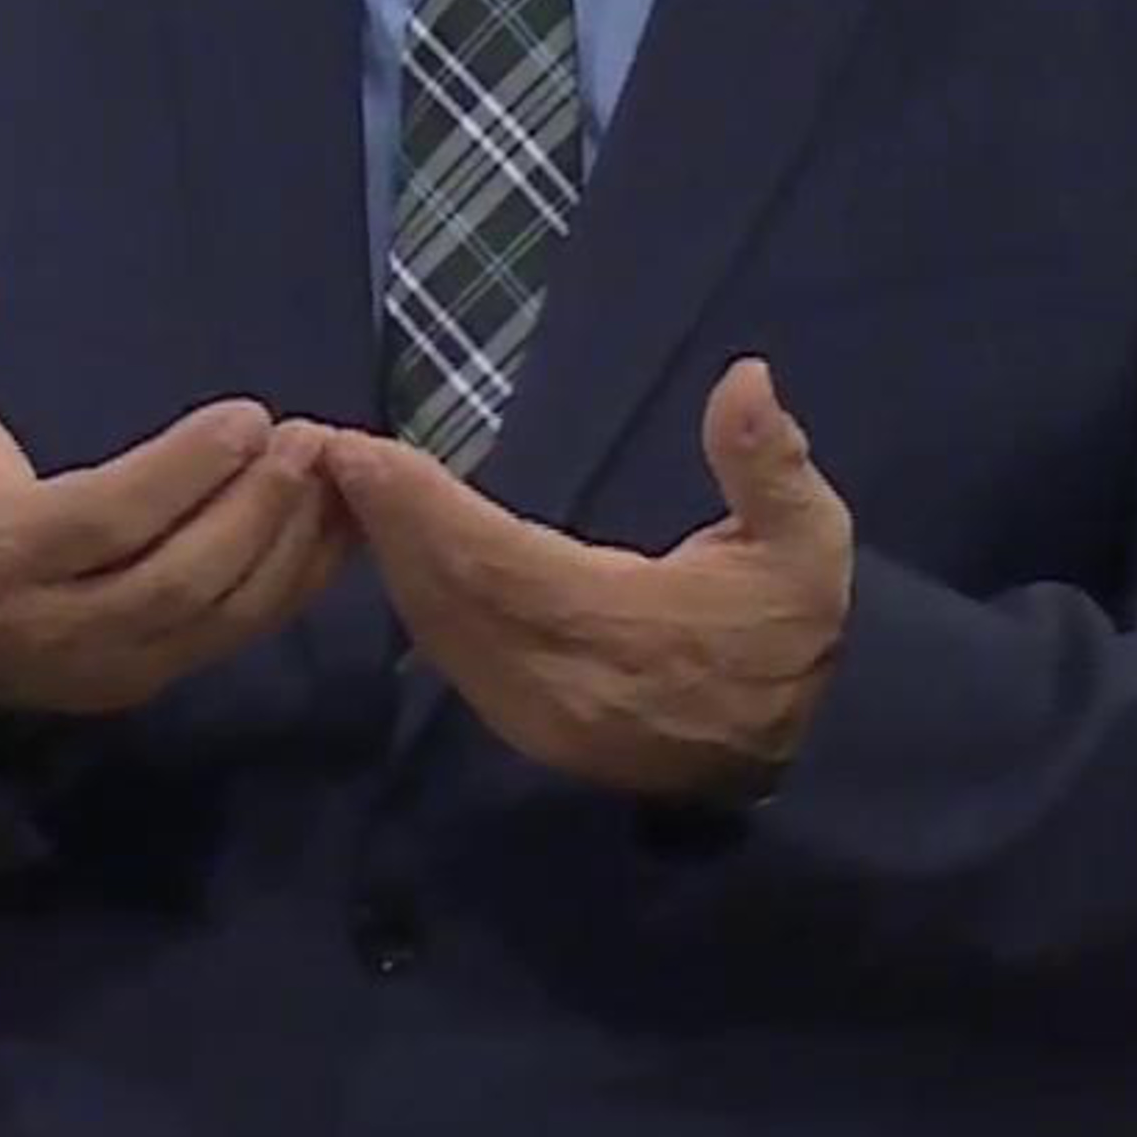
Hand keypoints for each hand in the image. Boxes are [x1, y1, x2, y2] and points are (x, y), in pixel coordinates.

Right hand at [0, 238, 352, 720]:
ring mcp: (113, 664)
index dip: (180, 473)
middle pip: (175, 581)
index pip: (103, 522)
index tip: (248, 416)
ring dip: (288, 545)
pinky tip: (336, 523)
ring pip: (218, 617)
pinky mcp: (156, 677)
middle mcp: (58, 625)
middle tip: (307, 440)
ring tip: (329, 470)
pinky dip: (298, 582)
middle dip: (252, 511)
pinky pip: (239, 635)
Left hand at [322, 358, 852, 799]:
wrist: (802, 758)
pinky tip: (392, 553)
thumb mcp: (810, 540)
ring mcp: (539, 719)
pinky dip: (414, 598)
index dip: (421, 508)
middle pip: (446, 597)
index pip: (496, 561)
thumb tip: (745, 378)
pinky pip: (451, 657)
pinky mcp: (528, 733)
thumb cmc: (795, 631)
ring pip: (438, 631)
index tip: (361, 451)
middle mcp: (564, 683)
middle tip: (327, 452)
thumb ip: (771, 462)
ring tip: (347, 488)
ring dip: (389, 559)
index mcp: (624, 629)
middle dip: (383, 521)